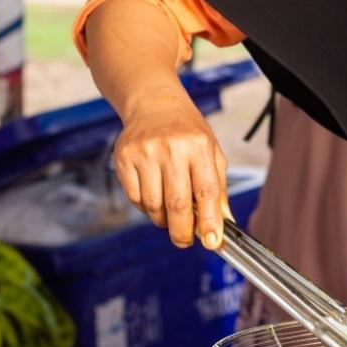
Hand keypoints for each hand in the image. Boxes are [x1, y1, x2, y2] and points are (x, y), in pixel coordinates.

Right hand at [112, 87, 229, 249]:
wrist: (154, 105)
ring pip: (153, 205)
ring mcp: (144, 153)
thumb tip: (222, 224)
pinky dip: (146, 206)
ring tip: (170, 212)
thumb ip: (218, 189)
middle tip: (185, 241)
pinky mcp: (124, 158)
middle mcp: (170, 148)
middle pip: (177, 204)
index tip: (211, 242)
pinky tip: (154, 195)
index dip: (209, 221)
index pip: (206, 191)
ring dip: (163, 219)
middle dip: (182, 231)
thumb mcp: (212, 152)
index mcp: (198, 145)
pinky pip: (135, 198)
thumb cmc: (188, 133)